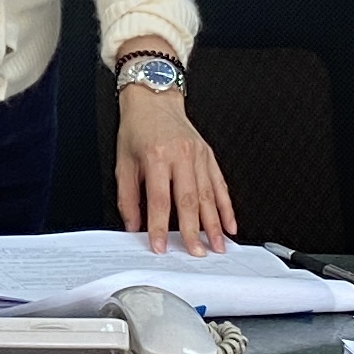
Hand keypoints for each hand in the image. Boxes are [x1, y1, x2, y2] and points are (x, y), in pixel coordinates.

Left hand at [113, 82, 232, 254]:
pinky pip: (220, 185)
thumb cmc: (137, 129)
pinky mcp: (209, 156)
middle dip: (194, 231)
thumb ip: (128, 197)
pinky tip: (230, 223)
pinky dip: (227, 207)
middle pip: (189, 201)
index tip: (160, 246)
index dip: (160, 227)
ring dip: (215, 224)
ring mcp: (199, 156)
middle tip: (197, 253)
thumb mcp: (123, 162)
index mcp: (157, 157)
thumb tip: (133, 226)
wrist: (154, 101)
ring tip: (218, 245)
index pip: (160, 201)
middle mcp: (181, 156)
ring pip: (209, 196)